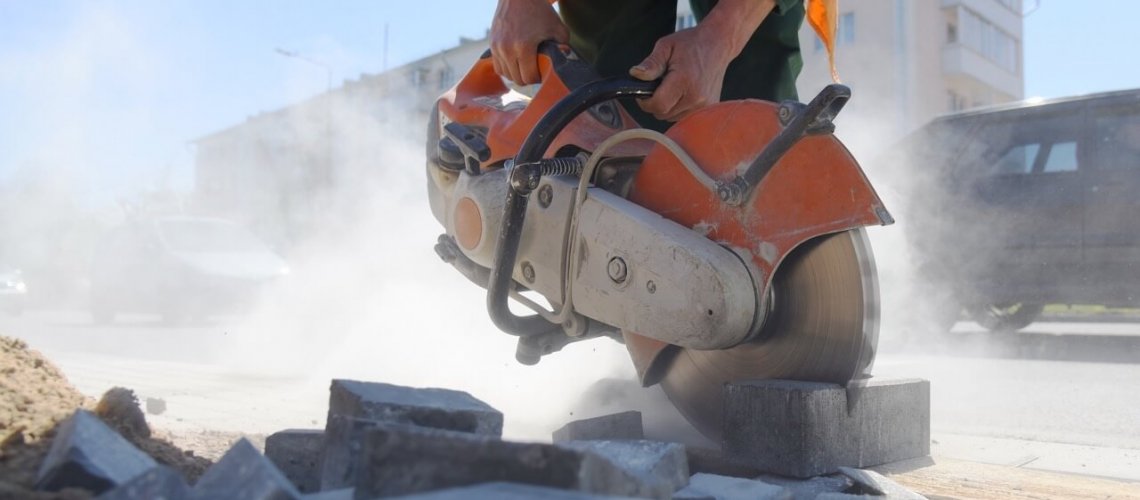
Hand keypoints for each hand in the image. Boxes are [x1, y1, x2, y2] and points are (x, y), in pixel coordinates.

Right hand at [490, 0, 568, 84]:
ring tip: (525, 67)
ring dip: (517, 74)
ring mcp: (497, 47)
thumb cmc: (539, 11)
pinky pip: (498, 66)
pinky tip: (516, 63)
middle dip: (528, 78)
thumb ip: (564, 46)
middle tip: (536, 71)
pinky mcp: (492, 44)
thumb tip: (564, 61)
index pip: (529, 77)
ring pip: (506, 74)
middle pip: (517, 79)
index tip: (543, 72)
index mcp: (524, 46)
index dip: (538, 78)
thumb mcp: (558, 27)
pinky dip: (507, 68)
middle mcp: (507, 49)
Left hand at [629, 0, 775, 121]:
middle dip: (655, 102)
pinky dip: (678, 107)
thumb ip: (651, 63)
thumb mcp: (666, 46)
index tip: (644, 92)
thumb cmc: (691, 43)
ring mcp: (704, 105)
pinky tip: (682, 92)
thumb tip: (636, 75)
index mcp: (684, 80)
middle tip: (659, 85)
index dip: (645, 101)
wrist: (718, 44)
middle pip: (663, 113)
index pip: (658, 105)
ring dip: (667, 106)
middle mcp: (697, 97)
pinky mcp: (708, 108)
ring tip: (673, 87)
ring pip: (672, 117)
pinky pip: (683, 116)